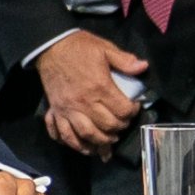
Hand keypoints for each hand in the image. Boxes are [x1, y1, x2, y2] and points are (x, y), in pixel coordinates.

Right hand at [33, 30, 148, 156]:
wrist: (51, 47)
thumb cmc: (80, 48)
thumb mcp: (105, 49)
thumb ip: (124, 60)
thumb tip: (144, 67)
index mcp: (99, 87)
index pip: (121, 110)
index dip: (132, 112)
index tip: (133, 107)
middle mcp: (84, 102)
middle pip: (107, 126)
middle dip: (119, 128)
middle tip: (123, 123)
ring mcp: (68, 110)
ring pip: (87, 135)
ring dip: (101, 141)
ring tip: (109, 139)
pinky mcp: (56, 112)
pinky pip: (65, 135)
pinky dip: (75, 144)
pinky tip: (85, 147)